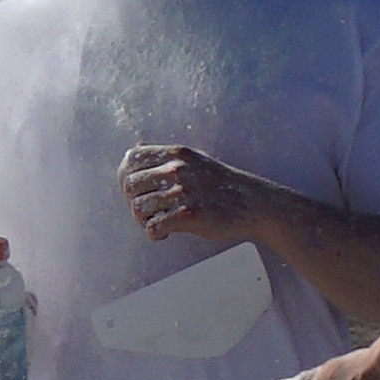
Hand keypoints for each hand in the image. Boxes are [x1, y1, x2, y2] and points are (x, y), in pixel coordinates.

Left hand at [118, 144, 270, 241]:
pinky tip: (166, 233)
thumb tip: (136, 145)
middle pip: (130, 186)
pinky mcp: (189, 215)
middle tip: (149, 212)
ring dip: (144, 220)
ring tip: (159, 222)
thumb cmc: (220, 184)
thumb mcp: (194, 159)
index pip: (132, 158)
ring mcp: (183, 192)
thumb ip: (165, 155)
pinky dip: (155, 234)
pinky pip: (153, 227)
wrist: (252, 204)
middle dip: (134, 201)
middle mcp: (177, 169)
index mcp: (176, 153)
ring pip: (138, 208)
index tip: (138, 191)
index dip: (127, 176)